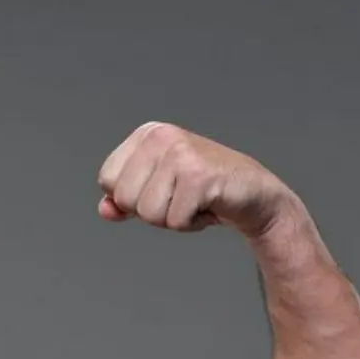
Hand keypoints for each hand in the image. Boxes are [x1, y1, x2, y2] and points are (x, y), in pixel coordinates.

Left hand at [97, 122, 295, 237]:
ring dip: (173, 218)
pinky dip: (192, 224)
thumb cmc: (202, 191)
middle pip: (125, 198)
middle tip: (181, 197)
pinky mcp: (200, 176)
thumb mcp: (156, 191)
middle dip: (152, 210)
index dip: (129, 197)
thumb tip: (105, 210)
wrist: (254, 195)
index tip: (160, 189)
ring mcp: (181, 153)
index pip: (107, 179)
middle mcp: (162, 136)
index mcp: (147, 134)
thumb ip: (124, 201)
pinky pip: (174, 221)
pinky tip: (209, 205)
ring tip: (195, 200)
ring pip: (148, 213)